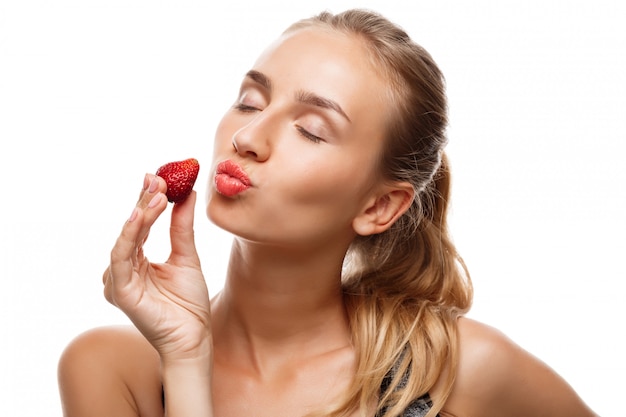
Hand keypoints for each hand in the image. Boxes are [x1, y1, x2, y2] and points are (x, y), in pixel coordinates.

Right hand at [103, 174, 211, 360]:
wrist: (195, 337)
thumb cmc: (189, 304)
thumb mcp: (187, 257)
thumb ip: (182, 227)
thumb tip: (187, 193)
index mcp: (138, 261)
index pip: (140, 225)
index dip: (147, 200)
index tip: (158, 177)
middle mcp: (125, 269)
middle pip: (131, 228)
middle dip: (143, 201)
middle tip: (157, 178)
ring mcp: (120, 280)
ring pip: (126, 239)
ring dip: (141, 214)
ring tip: (157, 193)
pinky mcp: (120, 292)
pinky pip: (122, 257)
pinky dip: (130, 235)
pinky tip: (140, 215)